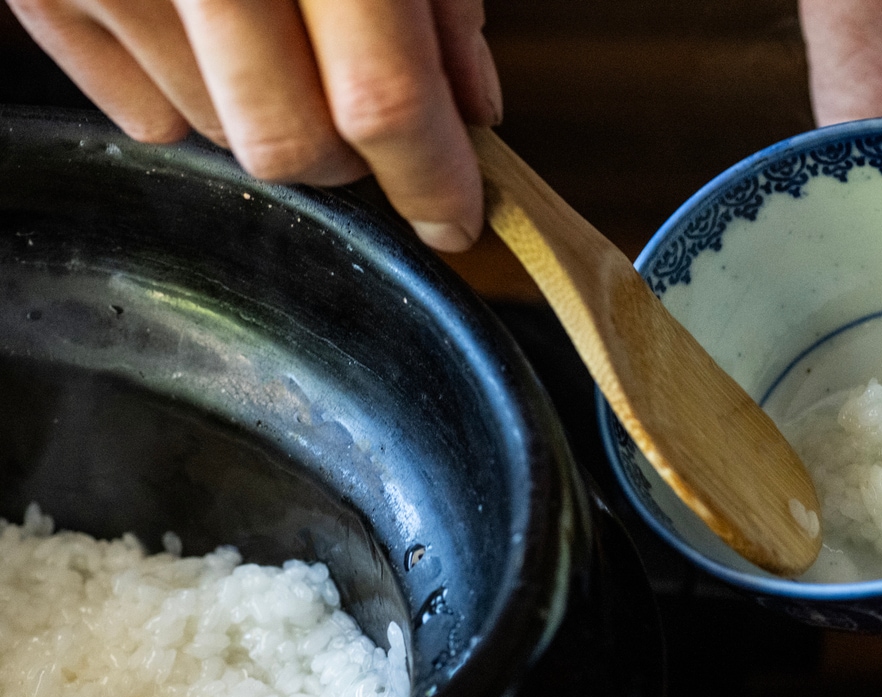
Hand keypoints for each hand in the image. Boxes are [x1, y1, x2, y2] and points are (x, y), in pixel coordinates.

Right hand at [7, 0, 499, 251]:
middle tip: (373, 119)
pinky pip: (141, 110)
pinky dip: (196, 92)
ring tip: (280, 28)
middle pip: (288, 145)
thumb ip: (440, 3)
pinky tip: (212, 29)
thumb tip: (469, 116)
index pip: (380, 101)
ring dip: (273, 116)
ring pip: (216, 135)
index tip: (455, 218)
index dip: (431, 180)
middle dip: (350, 158)